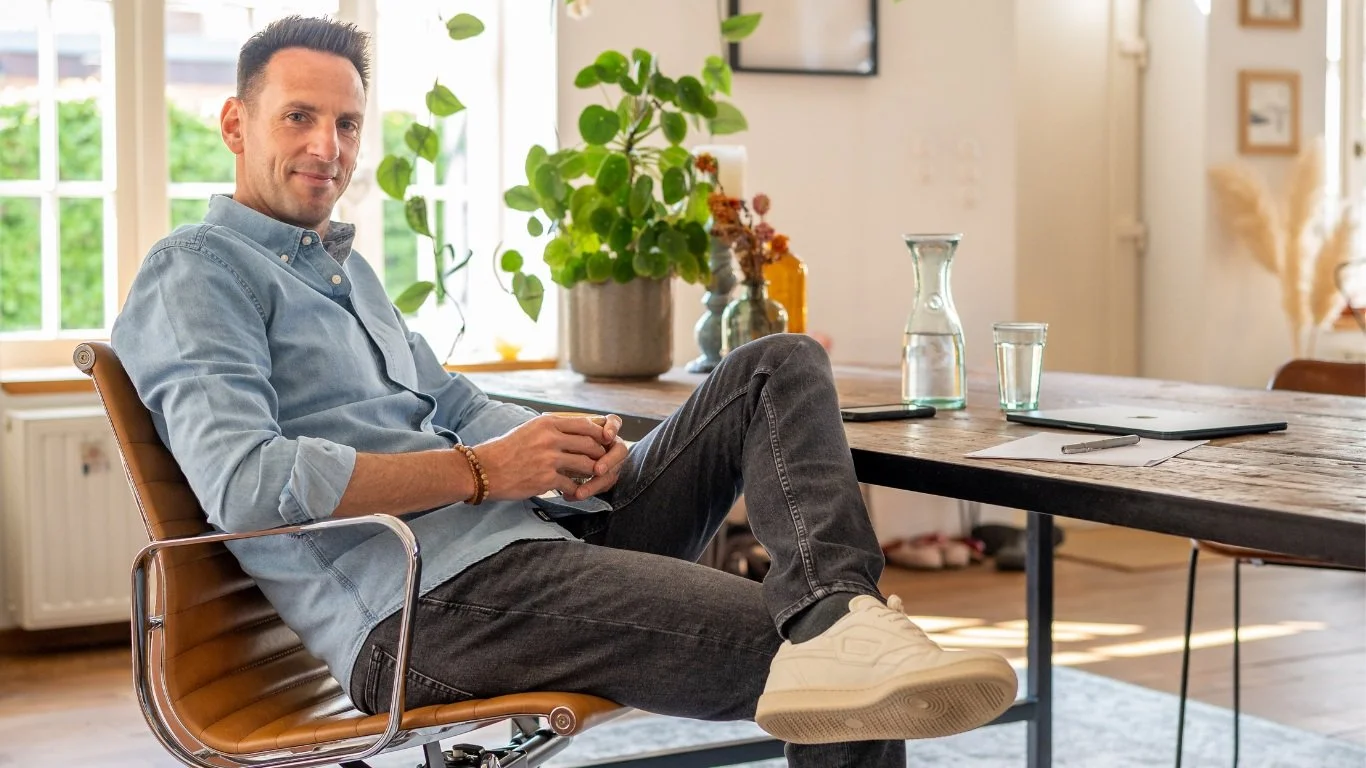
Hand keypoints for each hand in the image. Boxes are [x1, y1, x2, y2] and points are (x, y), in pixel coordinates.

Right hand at [472, 414, 609, 499]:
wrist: (484, 469)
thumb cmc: (505, 449)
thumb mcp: (529, 429)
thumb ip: (552, 429)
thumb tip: (576, 432)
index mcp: (547, 423)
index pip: (585, 425)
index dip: (599, 435)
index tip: (602, 442)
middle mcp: (551, 438)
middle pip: (590, 444)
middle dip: (600, 455)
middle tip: (601, 462)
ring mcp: (549, 459)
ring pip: (586, 465)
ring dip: (592, 473)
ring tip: (592, 478)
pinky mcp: (546, 479)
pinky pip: (572, 484)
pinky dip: (576, 490)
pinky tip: (574, 492)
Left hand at [563, 414, 628, 500]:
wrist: (555, 462)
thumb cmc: (555, 445)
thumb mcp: (559, 437)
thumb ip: (566, 434)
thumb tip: (559, 434)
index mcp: (600, 430)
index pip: (614, 423)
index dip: (613, 428)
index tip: (606, 436)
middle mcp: (609, 445)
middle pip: (620, 450)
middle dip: (609, 460)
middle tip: (597, 470)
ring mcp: (609, 462)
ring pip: (612, 473)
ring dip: (596, 483)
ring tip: (579, 493)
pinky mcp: (605, 477)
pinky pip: (603, 486)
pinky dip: (588, 491)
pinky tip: (572, 495)